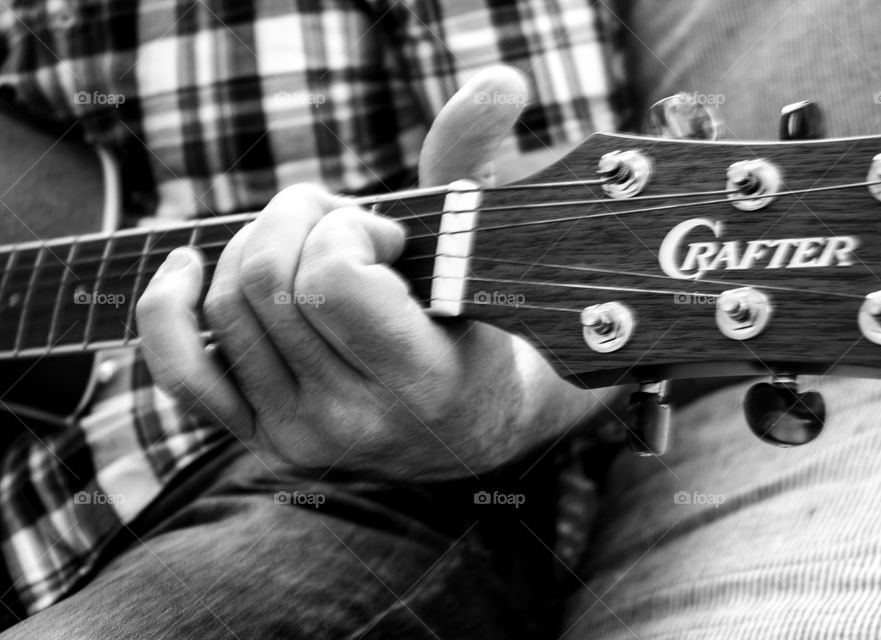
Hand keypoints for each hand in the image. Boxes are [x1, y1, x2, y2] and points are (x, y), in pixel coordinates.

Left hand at [136, 66, 623, 478]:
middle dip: (296, 220)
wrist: (466, 431)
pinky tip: (188, 264)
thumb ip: (472, 165)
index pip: (331, 279)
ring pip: (225, 306)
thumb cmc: (477, 333)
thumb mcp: (480, 256)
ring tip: (302, 245)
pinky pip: (181, 369)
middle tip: (337, 221)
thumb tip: (498, 79)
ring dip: (253, 245)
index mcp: (420, 382)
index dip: (346, 229)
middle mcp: (350, 421)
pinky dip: (167, 307)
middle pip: (265, 282)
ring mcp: (296, 434)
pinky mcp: (257, 435)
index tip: (385, 234)